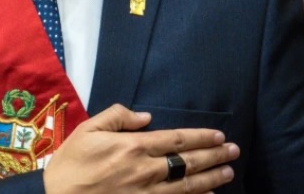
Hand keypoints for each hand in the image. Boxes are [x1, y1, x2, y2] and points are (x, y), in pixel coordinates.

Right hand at [42, 104, 238, 193]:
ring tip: (228, 172)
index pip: (177, 140)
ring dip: (212, 179)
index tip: (218, 135)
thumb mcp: (87, 131)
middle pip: (188, 162)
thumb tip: (145, 117)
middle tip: (233, 151)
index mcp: (133, 147)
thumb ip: (117, 117)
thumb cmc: (70, 165)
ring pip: (188, 186)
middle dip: (214, 156)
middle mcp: (145, 171)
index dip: (201, 137)